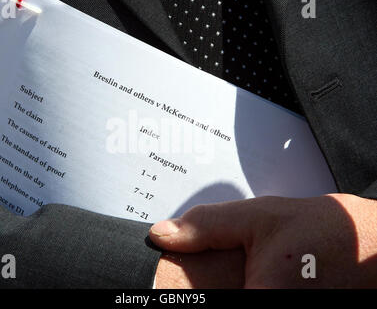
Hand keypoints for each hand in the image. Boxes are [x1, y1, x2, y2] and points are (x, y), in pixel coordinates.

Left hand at [150, 194, 376, 287]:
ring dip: (225, 286)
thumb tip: (161, 234)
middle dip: (203, 289)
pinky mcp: (285, 307)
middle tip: (210, 272)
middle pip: (218, 301)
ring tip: (239, 268)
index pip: (202, 304)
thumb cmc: (319, 230)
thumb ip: (205, 227)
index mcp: (258, 300)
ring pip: (232, 300)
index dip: (184, 295)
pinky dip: (240, 285)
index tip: (174, 287)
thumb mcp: (256, 218)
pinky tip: (246, 275)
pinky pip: (250, 297)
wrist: (366, 244)